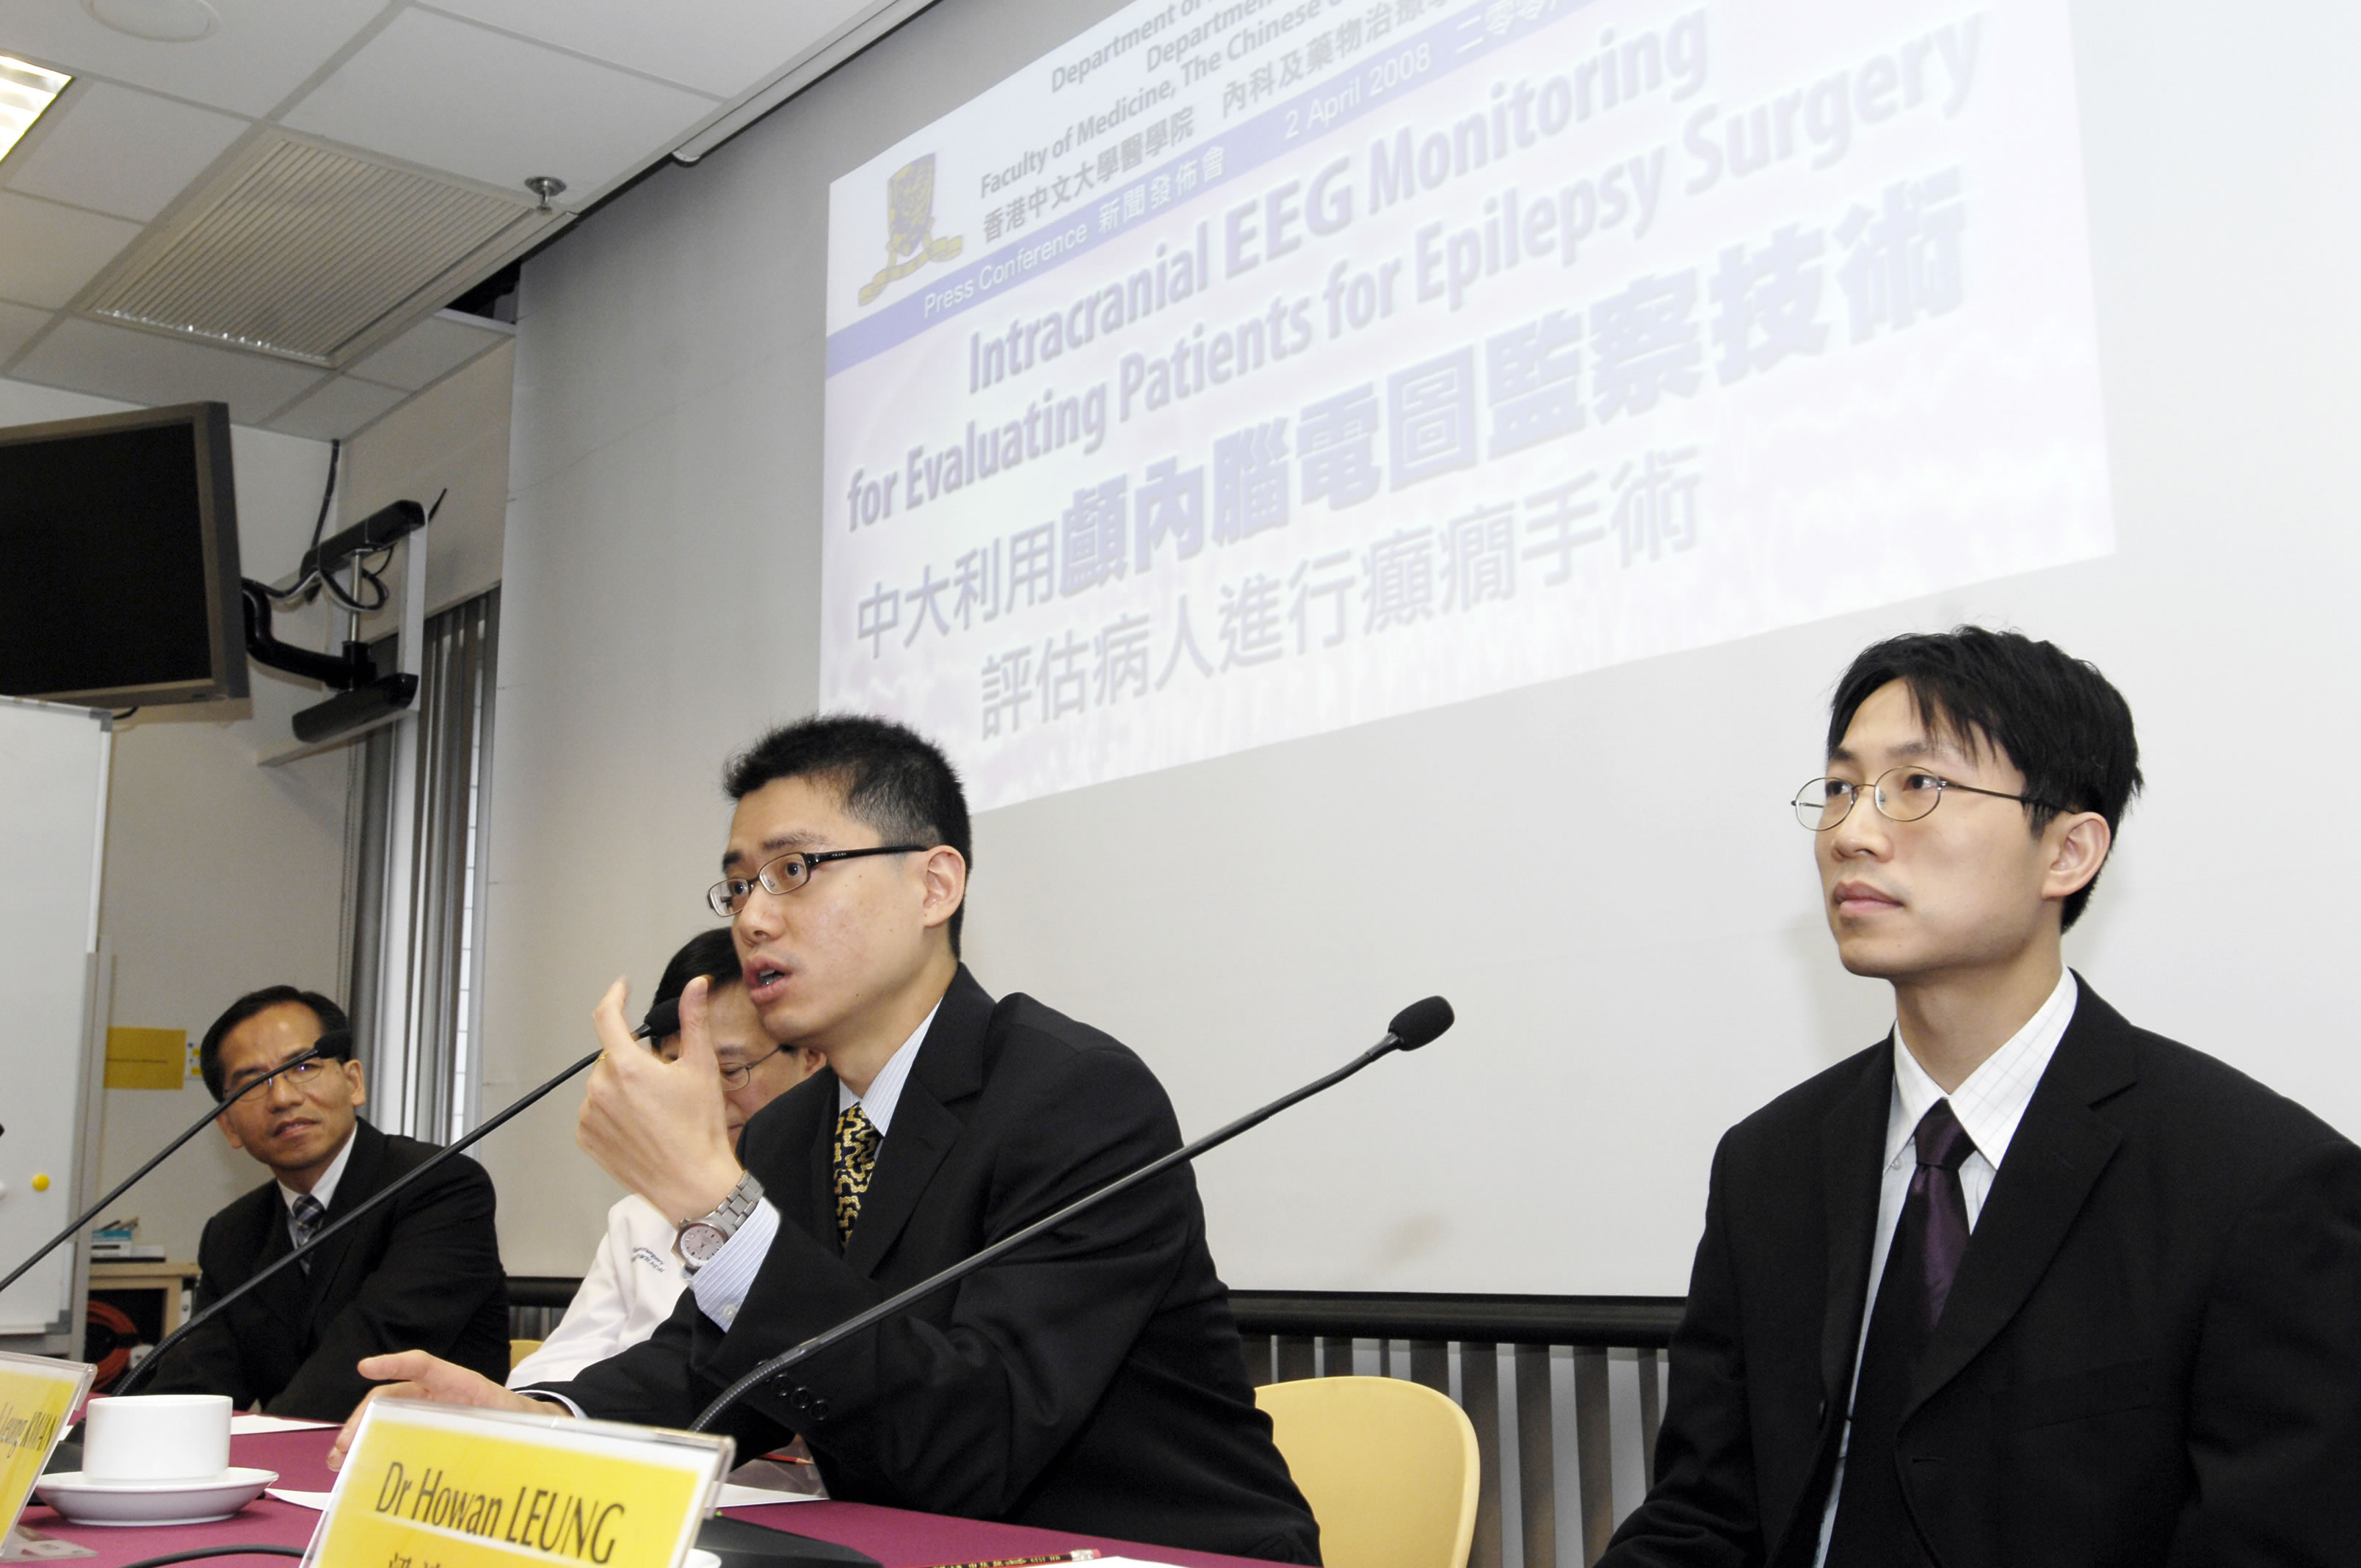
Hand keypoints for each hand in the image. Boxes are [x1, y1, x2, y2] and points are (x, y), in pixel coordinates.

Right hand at [328, 1351, 561, 1468]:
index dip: (394, 1363)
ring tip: (338, 1457)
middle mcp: (436, 1391)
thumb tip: (485, 1431)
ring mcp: (426, 1407)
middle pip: (390, 1395)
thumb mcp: (509, 1414)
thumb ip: (496, 1417)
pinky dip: (370, 1442)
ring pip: (383, 1413)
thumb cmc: (515, 1415)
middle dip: (362, 1416)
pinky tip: (353, 1461)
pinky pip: (391, 1428)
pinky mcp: (423, 1424)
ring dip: (358, 1432)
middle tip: (344, 1443)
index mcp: (458, 1382)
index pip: (422, 1364)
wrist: (526, 1421)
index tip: (365, 1367)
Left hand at [577, 976, 740, 1222]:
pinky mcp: (586, 1138)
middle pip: (612, 1055)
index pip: (607, 1017)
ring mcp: (589, 1115)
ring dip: (621, 1086)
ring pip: (602, 1083)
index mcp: (627, 1067)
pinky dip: (611, 1110)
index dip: (615, 996)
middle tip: (662, 1081)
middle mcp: (600, 1089)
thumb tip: (696, 986)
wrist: (691, 1182)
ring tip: (652, 1110)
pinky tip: (638, 1125)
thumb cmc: (698, 1129)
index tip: (622, 989)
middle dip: (634, 1059)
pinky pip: (593, 1110)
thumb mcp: (702, 1067)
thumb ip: (694, 1019)